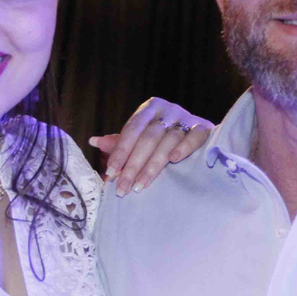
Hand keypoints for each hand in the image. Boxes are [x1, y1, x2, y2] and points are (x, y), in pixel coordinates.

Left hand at [88, 98, 211, 196]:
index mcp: (150, 108)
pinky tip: (173, 160)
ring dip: (153, 165)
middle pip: (148, 138)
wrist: (197, 130)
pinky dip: (184, 148)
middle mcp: (168, 110)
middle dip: (133, 165)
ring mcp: (186, 117)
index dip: (121, 151)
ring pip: (168, 141)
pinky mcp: (203, 127)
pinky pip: (194, 137)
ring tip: (141, 185)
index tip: (111, 172)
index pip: (132, 130)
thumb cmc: (163, 136)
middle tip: (123, 187)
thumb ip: (121, 141)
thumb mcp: (141, 135)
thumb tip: (93, 141)